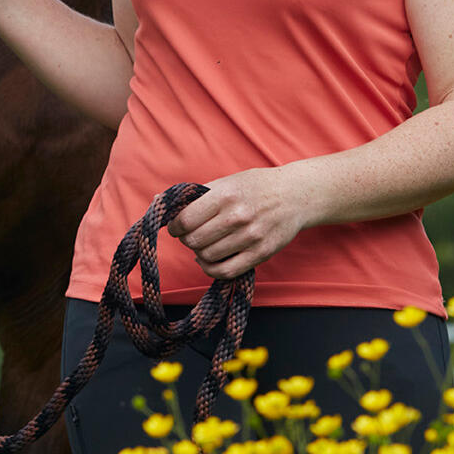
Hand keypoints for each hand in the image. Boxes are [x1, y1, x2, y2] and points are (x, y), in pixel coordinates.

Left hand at [165, 165, 317, 280]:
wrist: (295, 195)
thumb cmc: (255, 186)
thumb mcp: (226, 182)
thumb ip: (195, 195)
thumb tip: (158, 201)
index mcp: (225, 195)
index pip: (185, 220)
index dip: (174, 227)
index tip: (176, 227)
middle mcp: (237, 216)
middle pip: (194, 240)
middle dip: (187, 240)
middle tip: (192, 235)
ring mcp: (250, 237)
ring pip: (207, 257)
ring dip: (199, 253)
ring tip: (204, 244)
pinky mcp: (261, 253)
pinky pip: (225, 271)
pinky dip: (211, 269)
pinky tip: (210, 260)